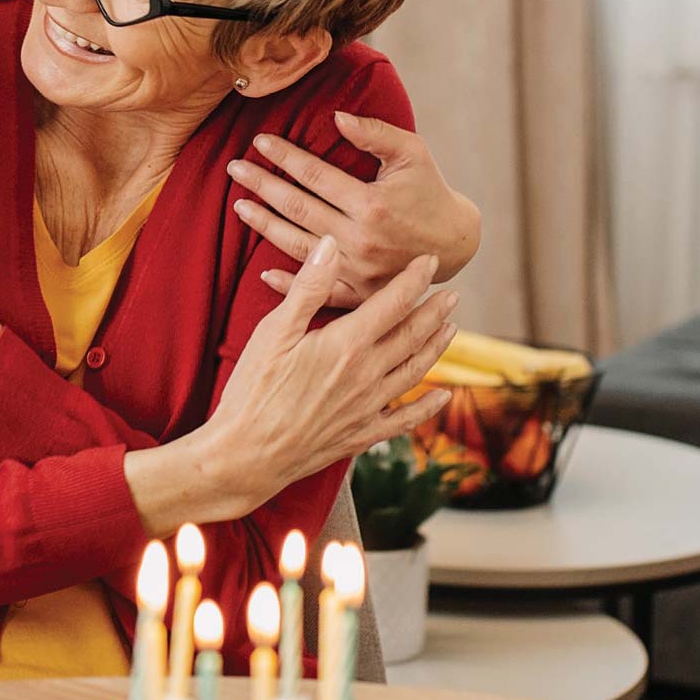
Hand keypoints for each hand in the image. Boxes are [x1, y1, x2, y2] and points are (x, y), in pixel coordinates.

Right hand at [184, 238, 457, 522]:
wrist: (247, 455)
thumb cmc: (253, 390)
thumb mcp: (274, 331)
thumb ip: (308, 287)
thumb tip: (331, 245)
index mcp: (348, 345)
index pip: (393, 303)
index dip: (415, 279)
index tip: (431, 261)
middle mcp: (367, 375)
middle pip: (412, 336)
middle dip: (434, 312)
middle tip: (453, 295)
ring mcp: (368, 408)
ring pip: (414, 372)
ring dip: (435, 348)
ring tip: (451, 330)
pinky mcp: (361, 435)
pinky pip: (404, 419)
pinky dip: (427, 407)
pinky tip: (443, 396)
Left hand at [228, 112, 480, 305]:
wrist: (455, 244)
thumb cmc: (430, 191)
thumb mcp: (412, 154)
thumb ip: (375, 133)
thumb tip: (336, 116)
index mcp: (372, 205)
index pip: (315, 175)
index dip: (285, 156)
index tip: (259, 142)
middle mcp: (360, 240)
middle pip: (298, 209)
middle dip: (262, 186)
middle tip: (234, 169)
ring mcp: (358, 271)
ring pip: (298, 247)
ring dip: (264, 226)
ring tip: (239, 207)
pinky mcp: (360, 295)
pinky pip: (318, 293)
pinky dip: (288, 285)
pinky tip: (262, 273)